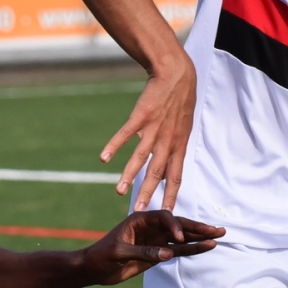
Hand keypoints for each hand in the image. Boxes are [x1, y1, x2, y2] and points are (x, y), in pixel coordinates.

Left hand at [78, 209, 222, 284]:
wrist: (94, 269)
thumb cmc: (101, 256)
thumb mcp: (119, 253)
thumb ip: (143, 252)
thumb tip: (168, 254)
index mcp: (139, 219)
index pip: (163, 217)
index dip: (173, 226)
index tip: (178, 238)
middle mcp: (151, 227)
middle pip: (179, 224)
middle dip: (198, 227)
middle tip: (217, 229)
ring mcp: (157, 239)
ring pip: (183, 237)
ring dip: (200, 236)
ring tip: (220, 235)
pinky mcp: (159, 253)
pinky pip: (179, 250)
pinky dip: (193, 248)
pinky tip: (208, 247)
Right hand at [103, 53, 196, 211]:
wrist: (176, 74)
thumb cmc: (180, 102)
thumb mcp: (182, 128)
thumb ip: (170, 150)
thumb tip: (161, 171)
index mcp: (179, 145)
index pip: (176, 176)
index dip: (172, 194)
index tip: (168, 213)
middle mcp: (167, 140)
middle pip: (157, 172)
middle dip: (148, 193)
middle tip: (139, 210)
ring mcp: (154, 128)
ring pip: (140, 157)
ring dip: (128, 175)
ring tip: (119, 191)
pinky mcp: (141, 116)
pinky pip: (126, 134)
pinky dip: (114, 145)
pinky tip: (104, 158)